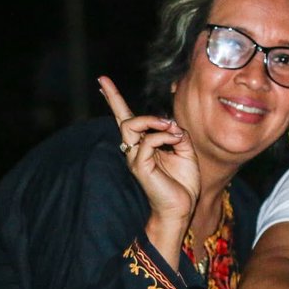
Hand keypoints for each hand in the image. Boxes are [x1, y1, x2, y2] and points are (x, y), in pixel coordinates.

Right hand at [97, 76, 199, 223]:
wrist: (181, 208)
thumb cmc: (183, 183)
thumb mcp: (186, 152)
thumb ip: (178, 134)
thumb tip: (171, 124)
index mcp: (145, 144)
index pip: (125, 118)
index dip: (114, 99)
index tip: (102, 80)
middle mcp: (135, 149)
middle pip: (123, 118)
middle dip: (123, 101)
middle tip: (166, 119)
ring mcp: (134, 157)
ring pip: (131, 125)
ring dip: (154, 121)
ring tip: (171, 128)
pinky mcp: (139, 166)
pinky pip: (147, 141)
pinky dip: (164, 137)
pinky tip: (176, 142)